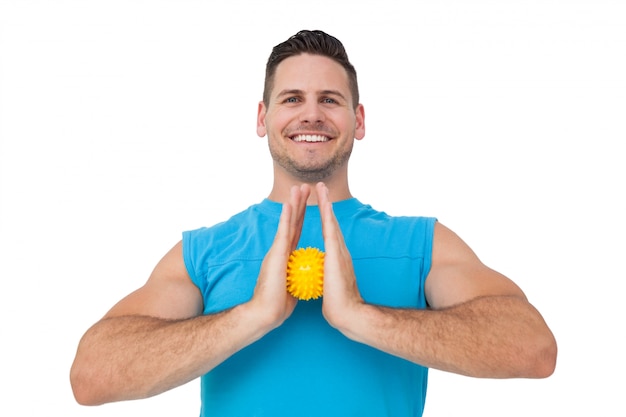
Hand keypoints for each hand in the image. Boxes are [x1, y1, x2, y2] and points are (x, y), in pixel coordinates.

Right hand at [251, 184, 310, 329]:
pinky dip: (286, 218)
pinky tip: (289, 205)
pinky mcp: (276, 255)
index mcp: (287, 256)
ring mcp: (277, 250)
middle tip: (304, 187)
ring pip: (287, 223)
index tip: (307, 203)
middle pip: (293, 222)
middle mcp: (281, 250)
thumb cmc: (278, 304)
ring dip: (293, 204)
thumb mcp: (292, 285)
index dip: (302, 217)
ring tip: (297, 188)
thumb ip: (296, 277)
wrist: (267, 312)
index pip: (297, 232)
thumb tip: (303, 277)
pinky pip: (283, 233)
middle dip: (299, 204)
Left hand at [316, 182, 363, 329]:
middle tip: (320, 186)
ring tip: (320, 186)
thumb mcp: (330, 287)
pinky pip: (330, 230)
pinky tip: (324, 203)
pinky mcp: (336, 254)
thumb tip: (323, 279)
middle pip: (331, 222)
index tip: (320, 206)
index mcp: (335, 258)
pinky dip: (327, 215)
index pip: (328, 234)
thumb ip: (327, 279)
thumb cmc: (338, 305)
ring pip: (331, 221)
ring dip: (326, 203)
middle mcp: (339, 251)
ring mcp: (340, 251)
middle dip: (325, 204)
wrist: (347, 313)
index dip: (324, 219)